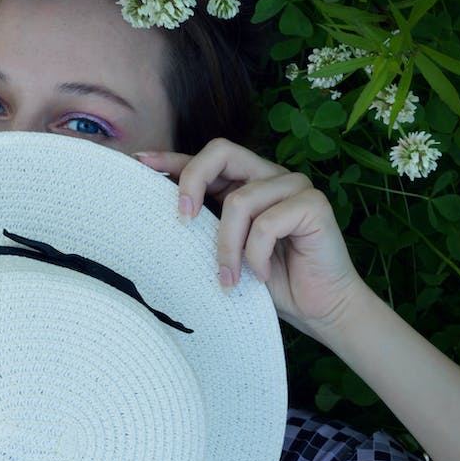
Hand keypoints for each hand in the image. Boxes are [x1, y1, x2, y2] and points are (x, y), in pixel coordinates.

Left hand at [134, 139, 366, 339]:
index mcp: (246, 183)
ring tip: (229, 278)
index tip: (139, 163)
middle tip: (183, 219)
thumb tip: (161, 215)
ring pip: (240, 201)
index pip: (205, 160)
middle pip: (221, 151)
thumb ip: (205, 226)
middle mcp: (269, 177)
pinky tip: (262, 276)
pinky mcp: (314, 204)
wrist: (320, 309)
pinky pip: (266, 224)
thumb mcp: (226, 251)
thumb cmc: (272, 282)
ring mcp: (294, 186)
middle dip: (193, 181)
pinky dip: (256, 256)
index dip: (171, 159)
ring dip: (227, 247)